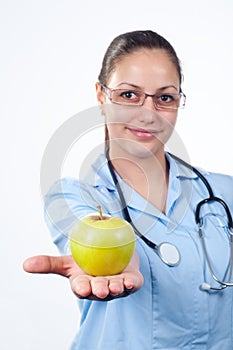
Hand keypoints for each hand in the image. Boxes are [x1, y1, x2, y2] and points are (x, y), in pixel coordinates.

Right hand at [23, 252, 143, 300]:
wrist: (113, 254)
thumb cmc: (88, 260)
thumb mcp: (68, 261)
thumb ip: (49, 264)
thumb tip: (25, 264)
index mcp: (85, 285)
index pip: (81, 288)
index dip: (82, 288)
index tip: (82, 287)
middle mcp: (100, 290)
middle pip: (99, 289)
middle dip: (99, 289)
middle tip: (100, 288)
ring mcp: (116, 288)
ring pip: (116, 289)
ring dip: (115, 288)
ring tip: (115, 285)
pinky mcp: (131, 284)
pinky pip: (132, 285)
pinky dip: (131, 284)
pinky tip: (129, 281)